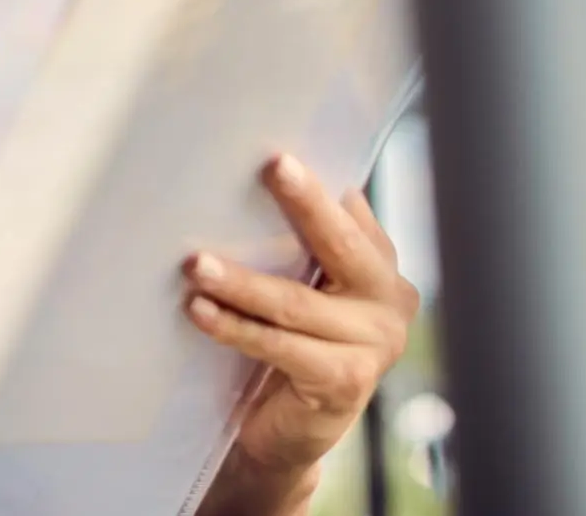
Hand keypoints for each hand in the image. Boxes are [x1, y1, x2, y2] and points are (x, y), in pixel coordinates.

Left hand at [184, 155, 419, 511]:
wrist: (285, 433)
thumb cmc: (289, 345)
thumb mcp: (303, 287)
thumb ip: (300, 244)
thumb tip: (260, 175)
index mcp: (382, 266)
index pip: (351, 215)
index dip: (319, 184)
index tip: (282, 153)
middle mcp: (391, 300)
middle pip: (341, 244)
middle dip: (305, 203)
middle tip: (272, 167)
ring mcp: (376, 345)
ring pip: (296, 302)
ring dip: (240, 280)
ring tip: (194, 263)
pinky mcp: (346, 382)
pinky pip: (281, 346)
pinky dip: (236, 327)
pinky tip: (200, 311)